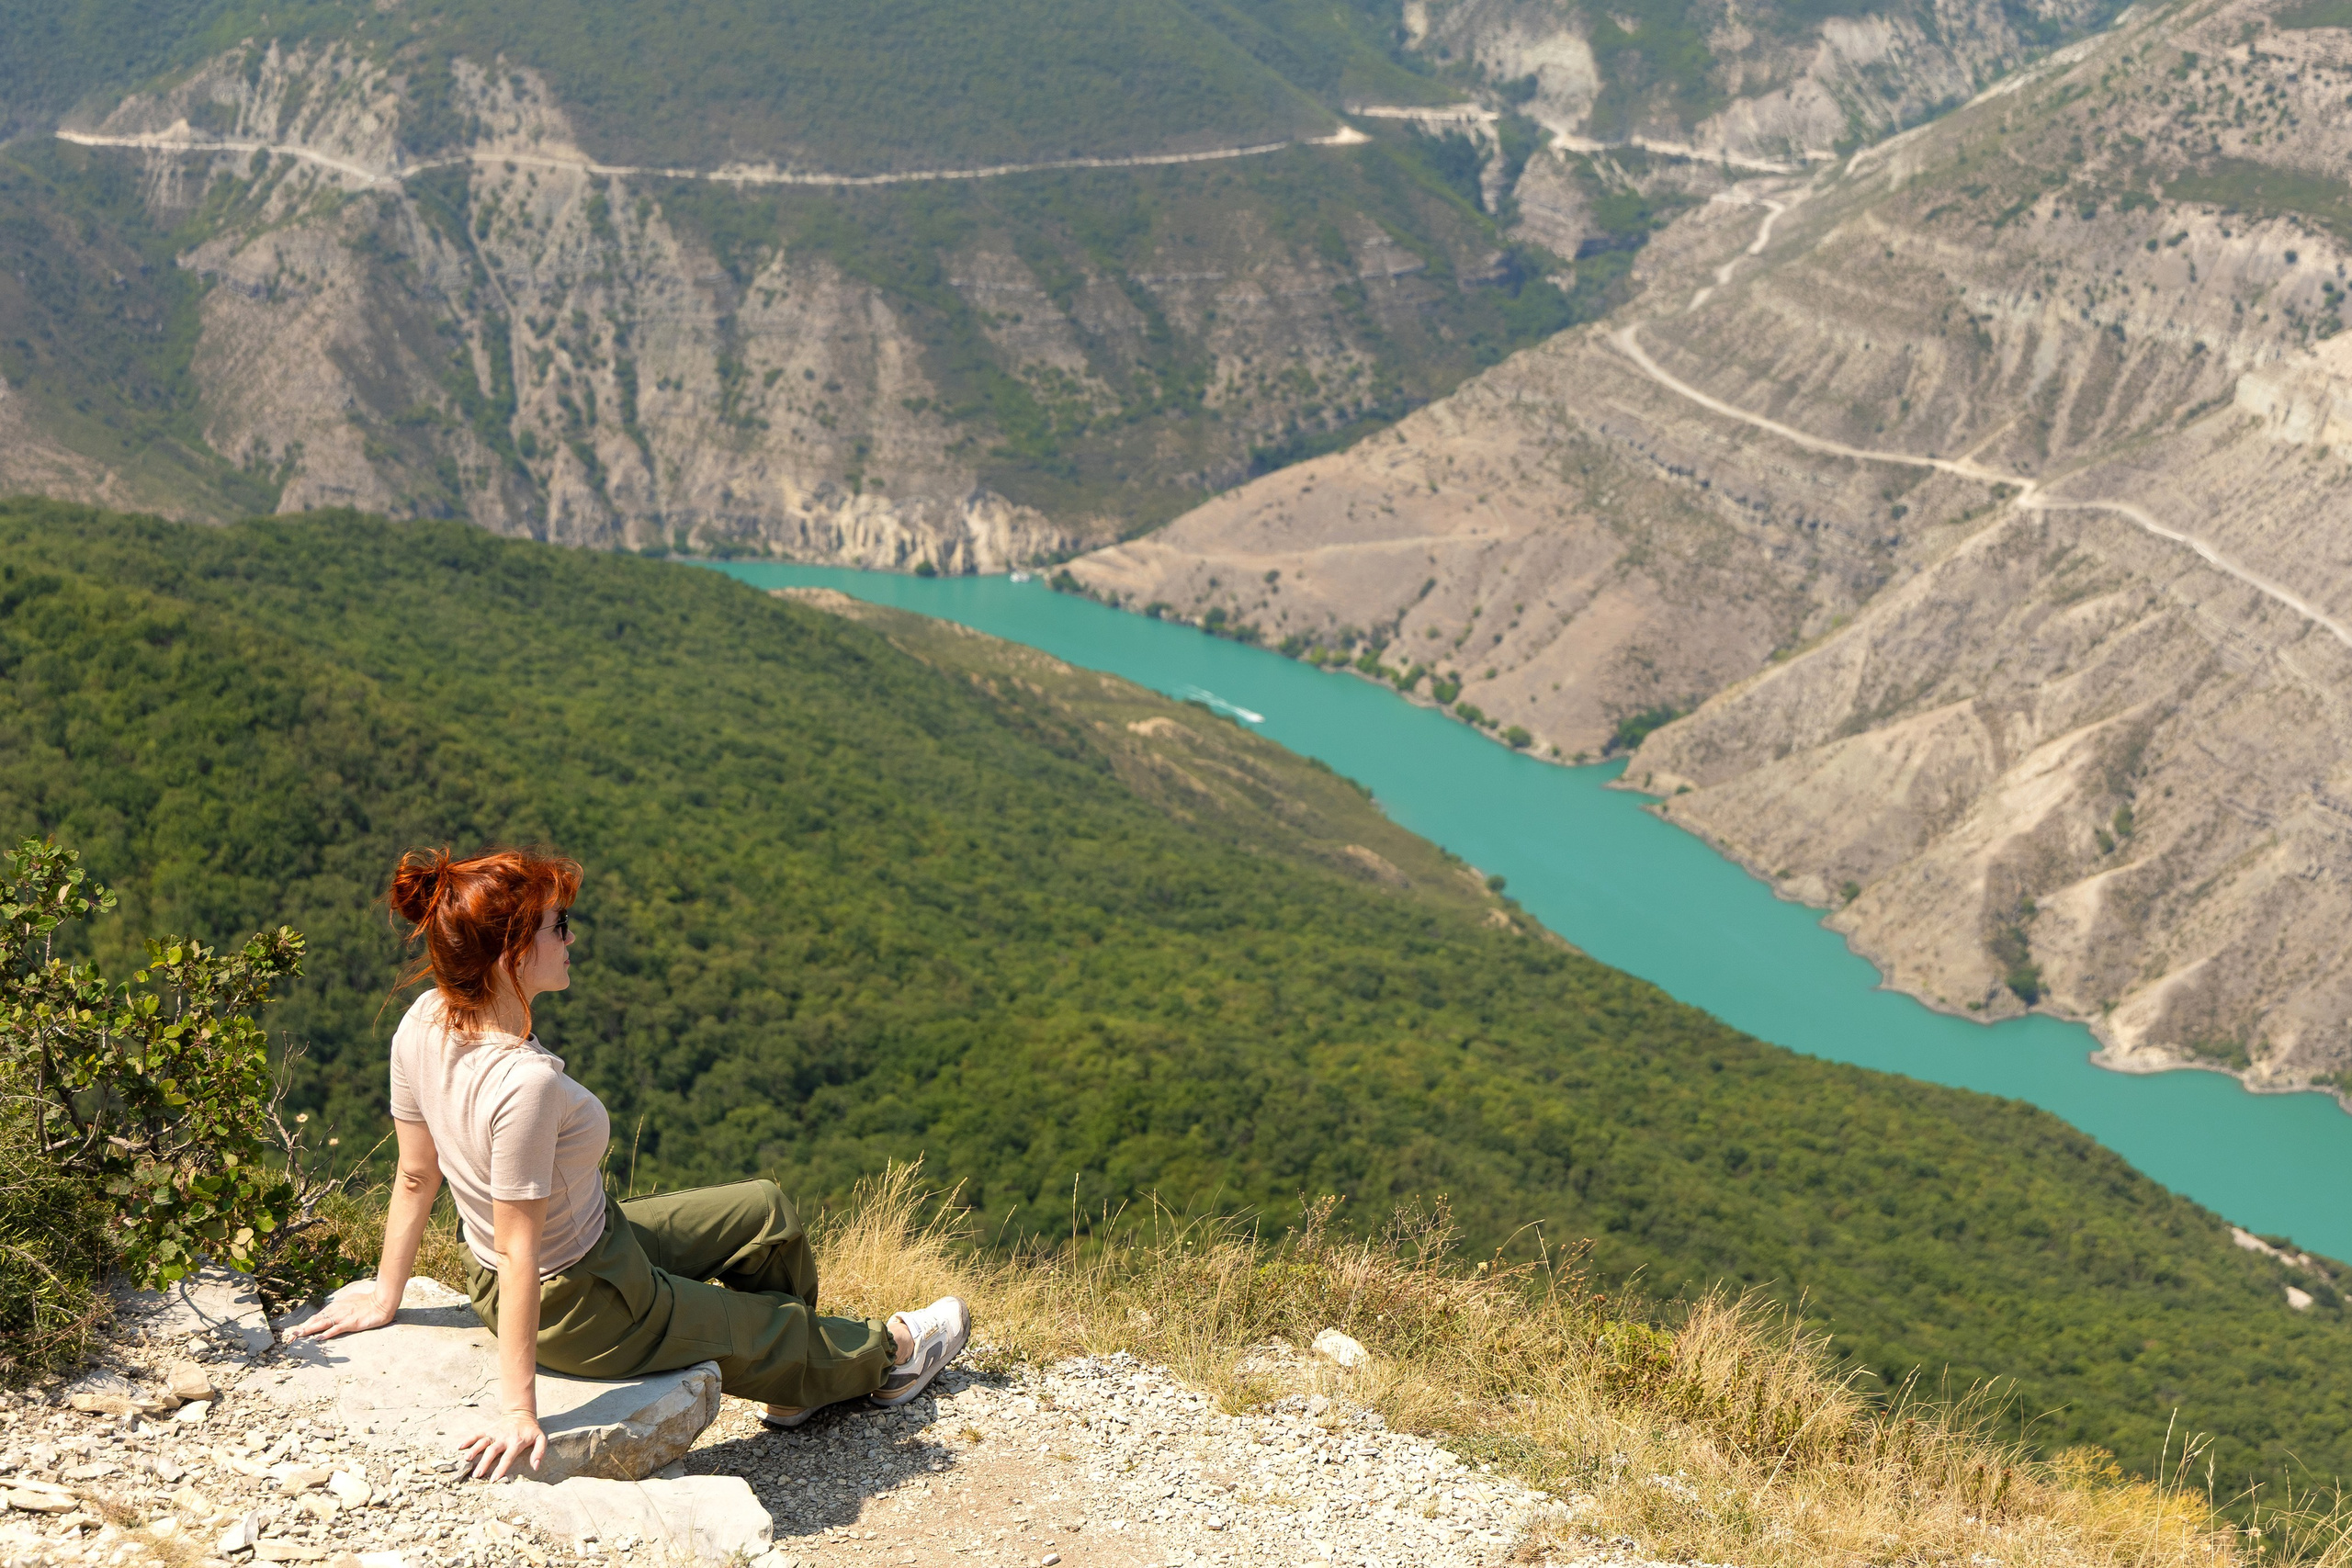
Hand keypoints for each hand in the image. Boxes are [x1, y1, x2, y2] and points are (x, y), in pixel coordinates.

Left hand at [281, 1280, 401, 1343]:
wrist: (381, 1302)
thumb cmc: (367, 1303)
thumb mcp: (350, 1303)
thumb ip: (340, 1308)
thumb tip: (332, 1313)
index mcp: (335, 1306)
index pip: (316, 1316)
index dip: (305, 1324)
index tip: (295, 1332)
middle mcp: (336, 1311)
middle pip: (315, 1320)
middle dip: (302, 1329)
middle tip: (290, 1337)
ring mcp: (343, 1317)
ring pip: (322, 1324)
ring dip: (309, 1330)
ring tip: (298, 1336)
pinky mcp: (351, 1323)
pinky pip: (336, 1329)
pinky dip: (327, 1333)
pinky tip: (320, 1338)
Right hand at [458, 1410, 546, 1479]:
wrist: (521, 1414)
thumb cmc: (531, 1430)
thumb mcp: (541, 1439)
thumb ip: (539, 1452)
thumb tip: (535, 1467)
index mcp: (516, 1442)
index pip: (508, 1457)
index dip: (501, 1468)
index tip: (494, 1479)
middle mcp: (504, 1438)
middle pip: (492, 1451)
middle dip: (484, 1463)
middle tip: (476, 1475)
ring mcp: (494, 1433)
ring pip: (482, 1442)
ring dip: (474, 1451)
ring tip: (466, 1460)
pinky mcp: (488, 1430)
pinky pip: (477, 1434)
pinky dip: (468, 1439)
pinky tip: (459, 1447)